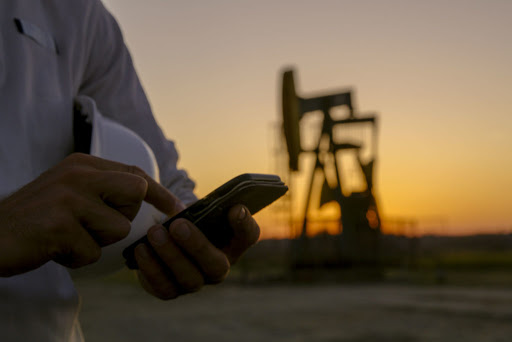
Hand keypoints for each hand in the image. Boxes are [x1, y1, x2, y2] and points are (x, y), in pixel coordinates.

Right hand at [0, 153, 177, 276]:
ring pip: (118, 228)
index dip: (159, 192)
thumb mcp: (68, 191)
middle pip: (136, 193)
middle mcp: (78, 174)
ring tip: (67, 237)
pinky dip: (76, 258)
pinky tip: (55, 249)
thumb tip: (143, 197)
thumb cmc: (34, 219)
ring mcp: (69, 197)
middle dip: (122, 216)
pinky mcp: (60, 224)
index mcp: (83, 163)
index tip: (176, 208)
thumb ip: (101, 189)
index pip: (136, 173)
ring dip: (96, 242)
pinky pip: (92, 251)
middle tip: (90, 224)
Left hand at [134, 204, 259, 299]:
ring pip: (189, 278)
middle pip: (216, 265)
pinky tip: (141, 249)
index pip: (248, 236)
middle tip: (178, 224)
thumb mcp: (203, 209)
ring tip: (154, 232)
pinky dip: (151, 268)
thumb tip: (233, 209)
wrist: (164, 236)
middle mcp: (219, 268)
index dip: (245, 224)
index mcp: (233, 243)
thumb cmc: (190, 219)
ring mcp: (196, 282)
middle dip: (197, 245)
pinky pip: (163, 287)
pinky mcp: (171, 290)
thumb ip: (217, 207)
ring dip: (170, 255)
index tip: (235, 208)